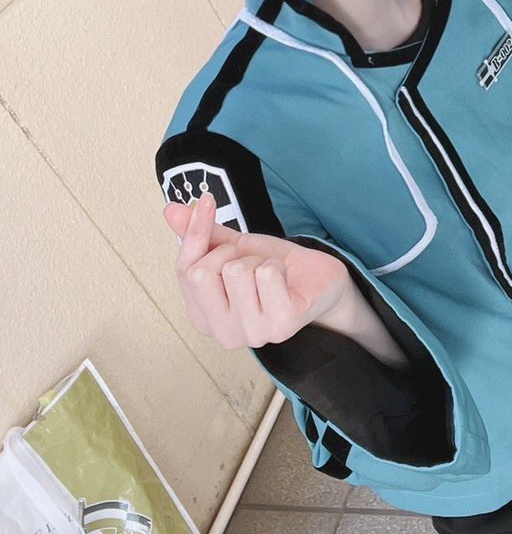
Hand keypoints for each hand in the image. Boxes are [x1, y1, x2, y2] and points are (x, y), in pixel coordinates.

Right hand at [164, 193, 351, 348]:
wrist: (319, 280)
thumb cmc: (274, 270)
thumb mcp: (233, 248)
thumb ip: (202, 234)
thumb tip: (170, 209)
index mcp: (203, 316)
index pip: (184, 271)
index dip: (195, 232)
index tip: (208, 201)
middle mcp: (223, 333)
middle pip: (202, 273)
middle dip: (229, 253)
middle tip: (250, 260)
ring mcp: (252, 333)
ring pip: (237, 271)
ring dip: (257, 260)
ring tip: (269, 272)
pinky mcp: (281, 325)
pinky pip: (267, 274)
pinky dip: (277, 264)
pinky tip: (284, 278)